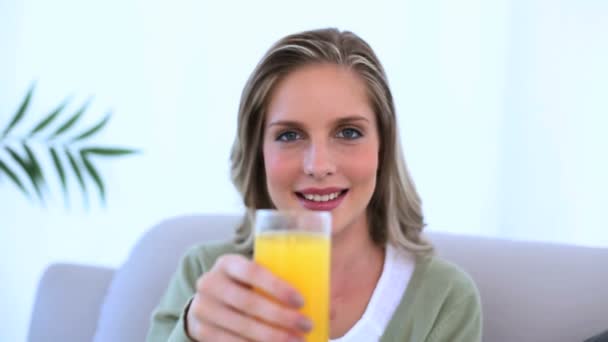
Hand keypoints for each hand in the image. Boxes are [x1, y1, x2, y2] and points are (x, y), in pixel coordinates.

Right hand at [185, 254, 312, 341]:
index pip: (252, 271)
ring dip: (272, 338)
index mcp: (227, 262)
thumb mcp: (257, 278)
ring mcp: (202, 308)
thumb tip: (328, 309)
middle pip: (248, 302)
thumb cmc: (245, 287)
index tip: (301, 301)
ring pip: (240, 327)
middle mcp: (210, 282)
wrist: (210, 301)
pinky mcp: (201, 331)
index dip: (277, 287)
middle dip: (280, 318)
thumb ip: (284, 286)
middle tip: (306, 326)